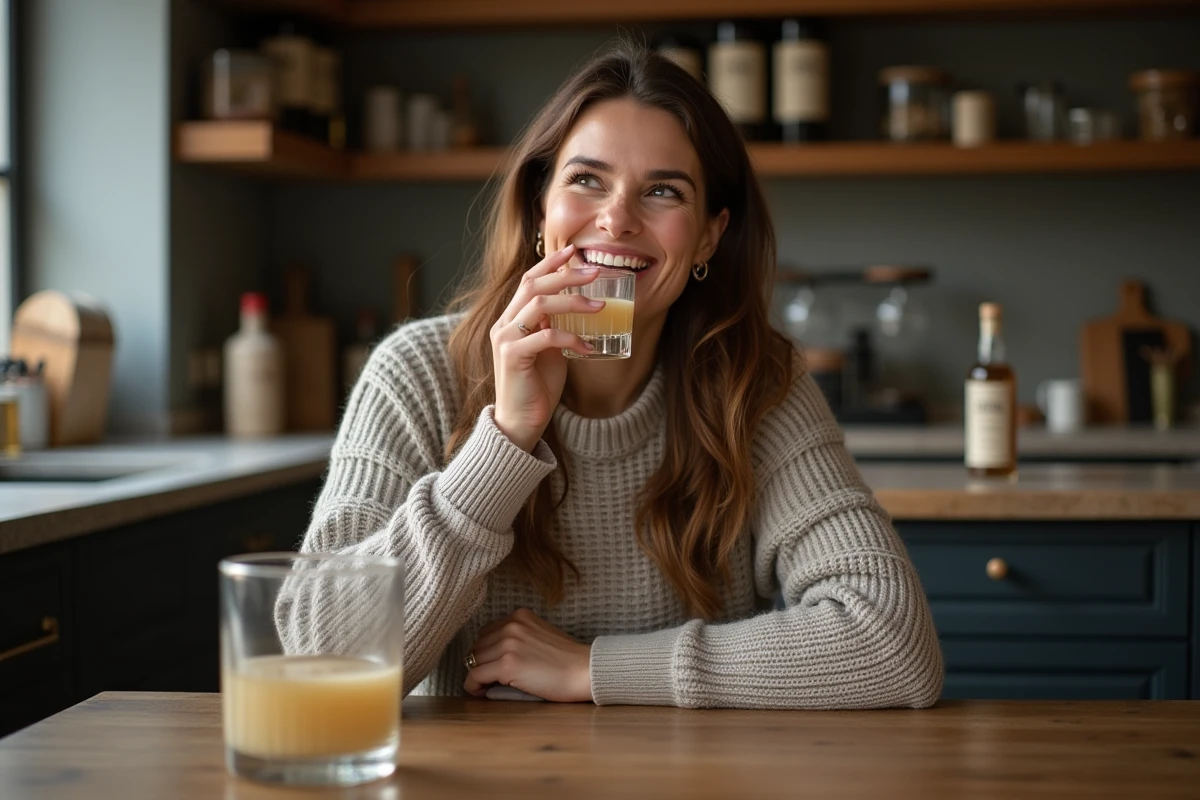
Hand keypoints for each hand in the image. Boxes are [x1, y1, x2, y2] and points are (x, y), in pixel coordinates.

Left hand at [463, 608, 592, 702]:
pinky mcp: (507, 665)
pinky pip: (475, 676)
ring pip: (474, 661)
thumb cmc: (567, 660)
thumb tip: (491, 657)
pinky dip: (473, 686)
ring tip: (487, 687)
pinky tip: (481, 693)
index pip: (486, 632)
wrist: (585, 671)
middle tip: (489, 679)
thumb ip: (518, 638)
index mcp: (520, 616)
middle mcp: (511, 625)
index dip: (487, 651)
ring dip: (478, 675)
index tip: (492, 665)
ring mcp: (508, 644)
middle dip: (481, 663)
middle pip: (477, 646)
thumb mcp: (540, 636)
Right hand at [491, 244, 602, 451]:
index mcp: (511, 319)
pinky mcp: (513, 356)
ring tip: (600, 307)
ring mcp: (506, 339)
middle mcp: (504, 324)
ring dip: (573, 302)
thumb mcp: (548, 350)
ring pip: (540, 305)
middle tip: (595, 272)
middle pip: (533, 285)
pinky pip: (547, 337)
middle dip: (566, 275)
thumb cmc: (536, 386)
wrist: (520, 422)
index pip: (528, 280)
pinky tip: (588, 347)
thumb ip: (555, 328)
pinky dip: (572, 339)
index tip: (574, 251)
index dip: (550, 263)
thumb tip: (578, 309)